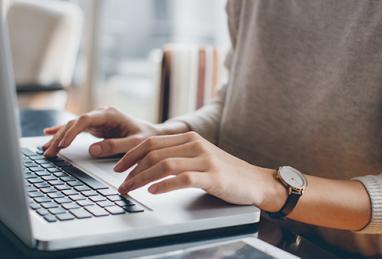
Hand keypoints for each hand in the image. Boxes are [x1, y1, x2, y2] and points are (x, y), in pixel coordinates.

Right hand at [43, 107, 159, 157]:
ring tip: (46, 149)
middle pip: (75, 123)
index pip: (85, 120)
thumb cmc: (146, 138)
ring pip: (73, 126)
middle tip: (49, 152)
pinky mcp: (96, 126)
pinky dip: (64, 132)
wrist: (153, 134)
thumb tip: (92, 150)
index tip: (63, 144)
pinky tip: (49, 133)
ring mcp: (98, 120)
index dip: (72, 131)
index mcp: (110, 114)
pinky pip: (76, 129)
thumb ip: (115, 146)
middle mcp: (101, 114)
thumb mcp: (134, 143)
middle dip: (61, 137)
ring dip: (59, 137)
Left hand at [114, 131, 286, 209]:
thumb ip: (178, 155)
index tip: (118, 167)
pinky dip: (164, 185)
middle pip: (154, 152)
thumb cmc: (223, 171)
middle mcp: (195, 144)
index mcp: (189, 138)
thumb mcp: (199, 156)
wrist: (254, 181)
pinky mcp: (213, 176)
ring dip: (142, 178)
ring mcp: (205, 159)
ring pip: (164, 164)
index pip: (152, 142)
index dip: (131, 154)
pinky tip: (153, 191)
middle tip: (120, 183)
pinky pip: (183, 179)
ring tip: (130, 189)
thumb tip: (147, 164)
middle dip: (131, 168)